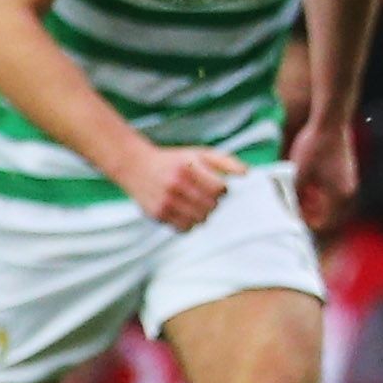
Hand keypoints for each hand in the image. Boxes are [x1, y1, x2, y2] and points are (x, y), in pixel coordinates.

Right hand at [120, 145, 245, 230]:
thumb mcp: (199, 154)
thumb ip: (225, 162)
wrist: (135, 166)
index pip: (220, 189)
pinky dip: (189, 222)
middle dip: (213, 201)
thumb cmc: (173, 161)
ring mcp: (165, 201)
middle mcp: (176, 184)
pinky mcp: (157, 214)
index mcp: (188, 168)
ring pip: (200, 219)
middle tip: (203, 194)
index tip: (214, 185)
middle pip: (212, 206)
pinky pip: (184, 228)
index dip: (221, 189)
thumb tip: (247, 173)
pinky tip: (184, 211)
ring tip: (195, 203)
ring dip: (203, 213)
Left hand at [285, 115, 357, 231]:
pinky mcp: (345, 171)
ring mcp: (348, 181)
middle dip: (307, 211)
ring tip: (294, 193)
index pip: (322, 222)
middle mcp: (347, 191)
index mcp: (339, 196)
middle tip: (288, 206)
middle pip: (326, 212)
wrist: (330, 121)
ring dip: (311, 200)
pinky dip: (318, 189)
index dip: (304, 222)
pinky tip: (304, 181)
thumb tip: (289, 213)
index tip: (288, 218)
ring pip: (327, 200)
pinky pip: (331, 189)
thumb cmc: (315, 147)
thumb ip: (295, 197)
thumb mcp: (299, 175)